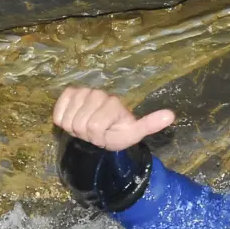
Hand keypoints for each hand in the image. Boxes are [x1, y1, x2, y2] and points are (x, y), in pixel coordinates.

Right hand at [52, 86, 175, 151]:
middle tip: (94, 131)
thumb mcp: (134, 133)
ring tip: (86, 126)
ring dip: (74, 128)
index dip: (98, 136)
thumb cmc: (118, 131)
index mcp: (113, 103)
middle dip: (85, 133)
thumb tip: (171, 115)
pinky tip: (74, 118)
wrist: (102, 127)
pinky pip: (58, 112)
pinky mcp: (69, 92)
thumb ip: (149, 124)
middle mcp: (98, 94)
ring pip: (68, 120)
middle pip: (80, 124)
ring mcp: (83, 91)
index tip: (105, 134)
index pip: (94, 126)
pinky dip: (62, 119)